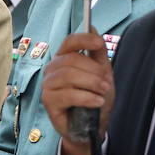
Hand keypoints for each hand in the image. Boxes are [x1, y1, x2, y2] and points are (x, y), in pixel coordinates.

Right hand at [40, 32, 114, 154]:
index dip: (84, 39)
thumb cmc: (93, 99)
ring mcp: (48, 85)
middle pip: (72, 60)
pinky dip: (86, 98)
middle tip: (106, 84)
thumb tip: (91, 27)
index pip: (69, 42)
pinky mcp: (48, 101)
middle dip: (94, 71)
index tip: (99, 43)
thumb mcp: (101, 74)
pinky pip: (68, 94)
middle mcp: (52, 69)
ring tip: (103, 93)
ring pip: (69, 75)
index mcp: (64, 59)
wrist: (90, 127)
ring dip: (91, 84)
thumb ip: (97, 53)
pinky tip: (96, 102)